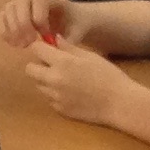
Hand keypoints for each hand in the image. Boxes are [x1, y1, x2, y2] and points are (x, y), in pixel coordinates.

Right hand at [0, 0, 77, 50]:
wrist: (71, 20)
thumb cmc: (75, 25)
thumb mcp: (78, 32)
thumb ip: (69, 40)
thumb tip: (55, 48)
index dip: (40, 17)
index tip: (46, 36)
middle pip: (20, 2)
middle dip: (23, 24)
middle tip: (29, 43)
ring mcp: (21, 2)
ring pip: (9, 9)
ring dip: (12, 29)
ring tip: (22, 46)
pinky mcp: (13, 11)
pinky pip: (2, 17)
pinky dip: (4, 30)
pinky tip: (13, 44)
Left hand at [22, 37, 138, 125]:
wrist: (120, 104)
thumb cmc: (108, 76)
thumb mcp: (89, 56)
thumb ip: (68, 47)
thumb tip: (54, 38)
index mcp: (62, 62)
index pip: (35, 49)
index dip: (41, 47)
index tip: (48, 48)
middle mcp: (54, 80)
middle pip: (29, 69)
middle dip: (38, 64)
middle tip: (52, 65)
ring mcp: (55, 97)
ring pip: (38, 85)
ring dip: (45, 80)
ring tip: (64, 79)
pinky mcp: (60, 110)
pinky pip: (49, 98)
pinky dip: (55, 94)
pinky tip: (71, 93)